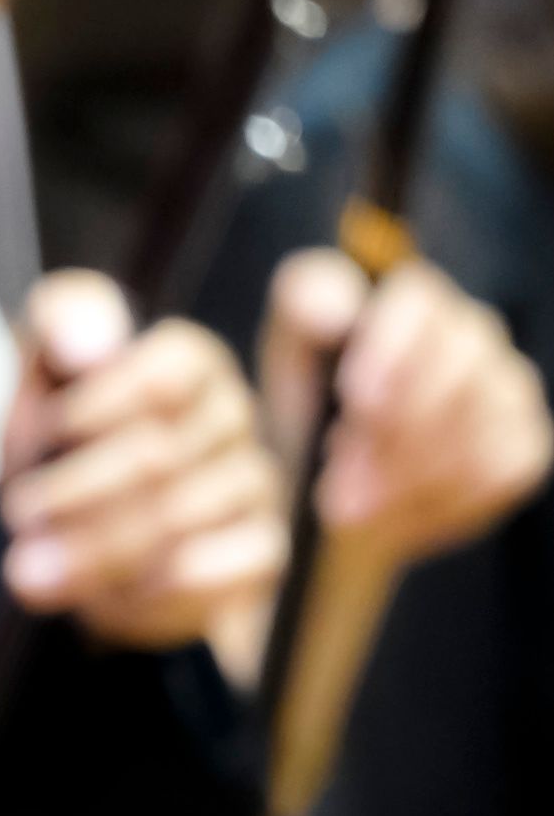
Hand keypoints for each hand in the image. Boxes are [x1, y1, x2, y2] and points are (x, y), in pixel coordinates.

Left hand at [0, 272, 284, 677]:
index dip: (90, 414)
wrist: (59, 535)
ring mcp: (256, 485)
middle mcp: (234, 416)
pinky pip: (208, 574)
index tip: (41, 434)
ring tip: (33, 564)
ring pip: (175, 522)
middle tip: (18, 513)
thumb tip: (91, 343)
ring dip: (89, 549)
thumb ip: (62, 322)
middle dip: (72, 492)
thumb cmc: (51, 442)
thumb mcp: (36, 369)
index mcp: (189, 360)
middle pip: (156, 457)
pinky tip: (101, 592)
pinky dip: (139, 590)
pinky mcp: (259, 552)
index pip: (160, 379)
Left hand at [260, 248, 551, 566]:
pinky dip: (436, 501)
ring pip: (477, 427)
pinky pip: (497, 472)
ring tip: (347, 505)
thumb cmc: (310, 410)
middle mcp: (473, 336)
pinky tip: (391, 513)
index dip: (391, 349)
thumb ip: (305, 307)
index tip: (354, 398)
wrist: (334, 489)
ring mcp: (508, 391)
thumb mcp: (292, 356)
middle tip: (335, 480)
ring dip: (405, 476)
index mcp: (413, 303)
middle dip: (393, 432)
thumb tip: (338, 310)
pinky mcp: (524, 445)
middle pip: (458, 370)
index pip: (420, 305)